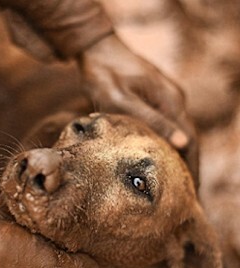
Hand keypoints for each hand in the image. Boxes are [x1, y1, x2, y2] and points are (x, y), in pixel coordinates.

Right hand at [0, 211, 99, 267]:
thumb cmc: (0, 258)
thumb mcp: (47, 265)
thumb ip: (74, 267)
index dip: (86, 257)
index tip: (96, 234)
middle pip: (56, 254)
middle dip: (64, 235)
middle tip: (78, 213)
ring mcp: (11, 253)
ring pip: (36, 235)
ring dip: (43, 220)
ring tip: (56, 201)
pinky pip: (17, 221)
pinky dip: (22, 211)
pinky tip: (30, 198)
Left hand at [77, 34, 198, 184]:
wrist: (95, 49)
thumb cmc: (103, 74)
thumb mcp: (121, 100)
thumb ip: (151, 121)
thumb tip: (184, 145)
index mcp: (170, 101)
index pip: (190, 142)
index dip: (192, 169)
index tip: (191, 194)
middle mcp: (173, 99)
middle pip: (189, 140)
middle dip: (189, 168)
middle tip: (184, 198)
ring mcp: (165, 98)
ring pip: (178, 134)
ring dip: (178, 158)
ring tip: (174, 187)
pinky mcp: (154, 98)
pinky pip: (166, 126)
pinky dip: (166, 146)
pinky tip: (158, 161)